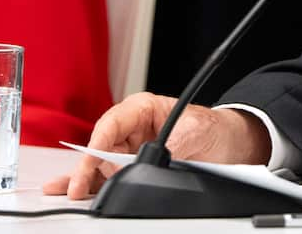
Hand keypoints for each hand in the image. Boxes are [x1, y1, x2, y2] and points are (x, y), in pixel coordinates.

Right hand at [42, 92, 271, 199]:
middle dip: (90, 167)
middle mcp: (131, 128)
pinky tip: (77, 192)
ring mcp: (131, 149)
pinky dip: (94, 185)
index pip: (112, 124)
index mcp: (143, 109)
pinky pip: (110, 177)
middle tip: (79, 187)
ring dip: (87, 178)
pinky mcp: (134, 168)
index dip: (99, 144)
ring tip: (72, 193)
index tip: (92, 160)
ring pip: (101, 164)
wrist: (230, 144)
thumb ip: (171, 144)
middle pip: (101, 147)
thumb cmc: (213, 127)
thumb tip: (152, 159)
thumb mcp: (196, 130)